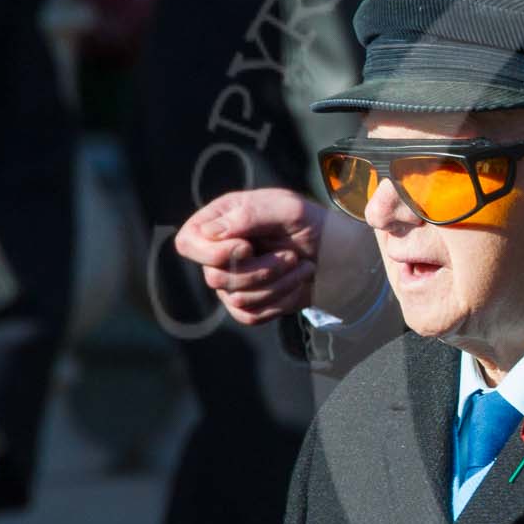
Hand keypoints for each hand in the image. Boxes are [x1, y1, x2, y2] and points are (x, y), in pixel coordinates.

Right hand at [174, 188, 377, 325]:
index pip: (188, 243)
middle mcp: (218, 253)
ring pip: (237, 299)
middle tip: (291, 255)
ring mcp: (230, 282)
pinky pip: (250, 316)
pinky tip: (297, 282)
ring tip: (302, 265)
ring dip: (278, 284)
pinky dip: (280, 301)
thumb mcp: (287, 208)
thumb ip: (250, 214)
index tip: (247, 246)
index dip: (213, 252)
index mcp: (219, 222)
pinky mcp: (246, 306)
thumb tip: (210, 232)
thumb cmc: (309, 223)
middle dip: (260, 270)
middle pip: (214, 277)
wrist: (335, 254)